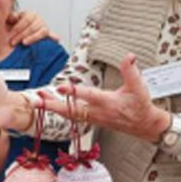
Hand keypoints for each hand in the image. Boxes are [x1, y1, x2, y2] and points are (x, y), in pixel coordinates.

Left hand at [6, 10, 59, 45]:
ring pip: (42, 31)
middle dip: (22, 34)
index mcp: (31, 14)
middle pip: (33, 26)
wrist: (13, 36)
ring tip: (24, 43)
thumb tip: (15, 17)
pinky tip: (56, 40)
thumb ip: (10, 17)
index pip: (27, 19)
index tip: (11, 34)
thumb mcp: (8, 21)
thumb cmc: (11, 27)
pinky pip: (51, 35)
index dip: (18, 27)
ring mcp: (44, 27)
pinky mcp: (47, 35)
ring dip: (33, 38)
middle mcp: (39, 19)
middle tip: (13, 42)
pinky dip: (54, 37)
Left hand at [37, 54, 170, 142]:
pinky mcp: (90, 120)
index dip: (75, 91)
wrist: (144, 125)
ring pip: (68, 113)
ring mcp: (92, 118)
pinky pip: (71, 116)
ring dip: (52, 106)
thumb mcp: (138, 87)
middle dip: (52, 105)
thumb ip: (131, 71)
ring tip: (37, 98)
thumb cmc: (140, 106)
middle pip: (70, 110)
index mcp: (107, 103)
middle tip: (36, 100)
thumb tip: (129, 56)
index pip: (88, 96)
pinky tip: (49, 105)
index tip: (61, 86)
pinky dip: (58, 110)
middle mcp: (96, 112)